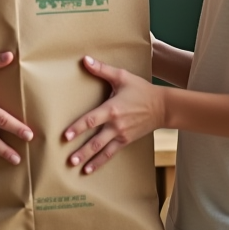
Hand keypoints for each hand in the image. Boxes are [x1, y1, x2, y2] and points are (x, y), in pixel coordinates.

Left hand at [62, 56, 163, 173]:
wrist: (162, 106)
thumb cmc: (141, 90)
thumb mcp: (122, 76)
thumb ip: (102, 69)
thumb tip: (85, 59)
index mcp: (112, 109)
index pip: (91, 120)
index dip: (78, 128)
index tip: (65, 135)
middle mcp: (116, 125)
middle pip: (95, 140)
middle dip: (82, 150)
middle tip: (69, 159)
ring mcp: (121, 135)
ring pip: (102, 150)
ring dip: (89, 159)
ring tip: (76, 167)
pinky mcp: (126, 141)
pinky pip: (111, 153)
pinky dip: (100, 162)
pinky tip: (90, 170)